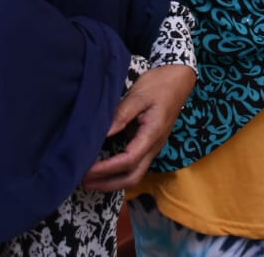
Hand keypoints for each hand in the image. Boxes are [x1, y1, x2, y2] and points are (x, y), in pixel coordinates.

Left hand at [82, 64, 196, 191]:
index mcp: (152, 134)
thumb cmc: (160, 84)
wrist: (180, 79)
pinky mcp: (150, 143)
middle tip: (84, 181)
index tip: (86, 170)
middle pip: (133, 177)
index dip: (106, 169)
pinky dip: (118, 171)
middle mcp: (154, 146)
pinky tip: (104, 168)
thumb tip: (103, 134)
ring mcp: (154, 147)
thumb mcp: (139, 95)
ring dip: (113, 181)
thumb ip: (121, 115)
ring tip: (91, 179)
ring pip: (135, 174)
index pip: (128, 160)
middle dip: (108, 184)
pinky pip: (135, 165)